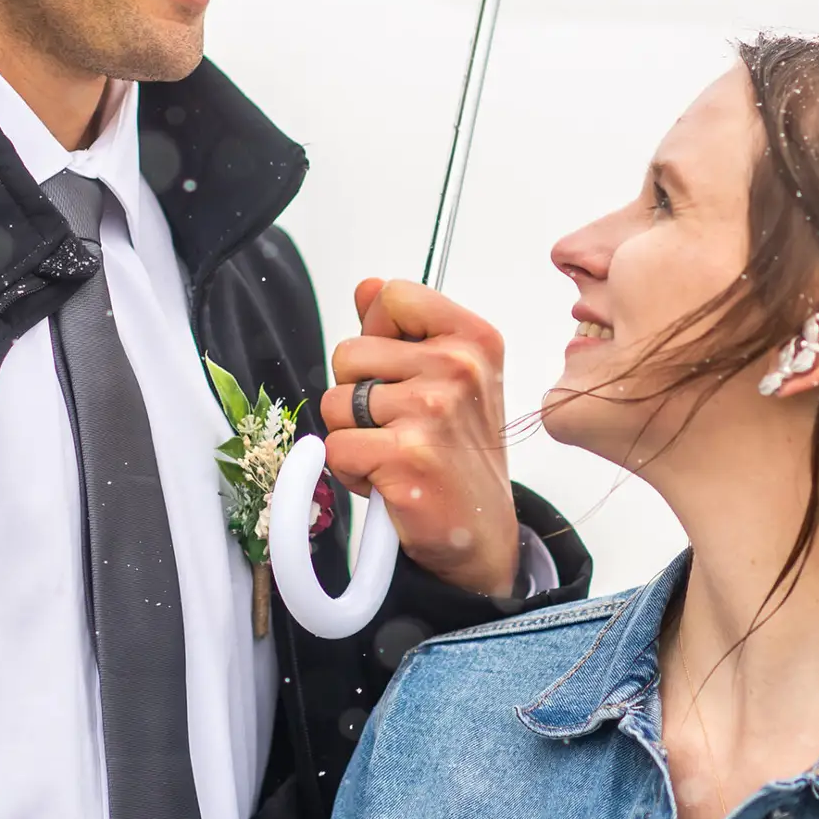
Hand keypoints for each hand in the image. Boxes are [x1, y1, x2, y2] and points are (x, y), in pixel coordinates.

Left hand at [320, 278, 519, 598]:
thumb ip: (404, 330)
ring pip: (336, 402)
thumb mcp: (449, 378)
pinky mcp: (406, 456)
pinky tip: (386, 480)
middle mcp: (458, 368)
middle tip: (398, 426)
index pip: (391, 296)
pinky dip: (350, 470)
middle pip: (350, 351)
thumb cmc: (461, 453)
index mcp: (473, 339)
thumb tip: (366, 288)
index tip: (400, 369)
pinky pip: (336, 446)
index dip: (377, 333)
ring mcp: (433, 411)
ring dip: (352, 434)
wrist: (483, 531)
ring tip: (393, 453)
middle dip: (357, 393)